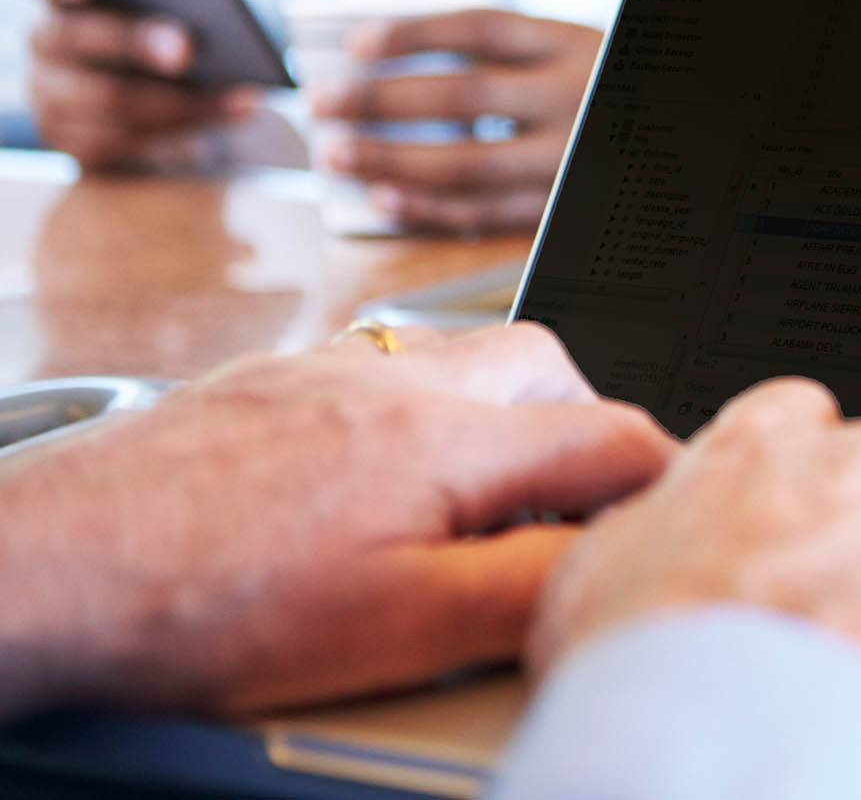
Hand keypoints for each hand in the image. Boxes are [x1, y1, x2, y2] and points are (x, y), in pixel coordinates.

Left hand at [0, 323, 672, 720]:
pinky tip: (368, 483)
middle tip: (571, 510)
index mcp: (447, 439)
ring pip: (454, 356)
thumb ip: (526, 589)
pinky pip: (369, 369)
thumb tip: (612, 562)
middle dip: (580, 428)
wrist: (41, 570)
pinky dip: (405, 415)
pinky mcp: (256, 383)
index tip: (670, 523)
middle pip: (543, 363)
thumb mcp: (395, 632)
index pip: (613, 433)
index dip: (663, 482)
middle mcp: (392, 380)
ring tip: (474, 504)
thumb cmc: (197, 611)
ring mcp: (319, 371)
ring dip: (493, 416)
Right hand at [16, 0, 258, 169]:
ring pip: (105, 98)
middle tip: (186, 49)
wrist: (172, 91)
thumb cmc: (179, 22)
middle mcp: (45, 38)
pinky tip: (236, 113)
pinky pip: (121, 139)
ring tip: (241, 94)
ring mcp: (48, 90)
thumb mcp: (182, 0)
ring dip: (178, 100)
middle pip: (73, 36)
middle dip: (133, 42)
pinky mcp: (69, 137)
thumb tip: (219, 10)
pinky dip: (185, 126)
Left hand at [309, 10, 602, 233]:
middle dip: (384, 101)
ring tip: (337, 155)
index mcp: (572, 44)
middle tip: (324, 103)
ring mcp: (570, 158)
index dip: (415, 33)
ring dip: (393, 161)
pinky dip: (429, 208)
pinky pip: (485, 213)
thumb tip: (384, 64)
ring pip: (469, 164)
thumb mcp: (563, 51)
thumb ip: (496, 53)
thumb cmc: (591, 87)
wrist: (670, 134)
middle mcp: (574, 98)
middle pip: (466, 97)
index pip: (483, 28)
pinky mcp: (560, 207)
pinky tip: (384, 199)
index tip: (356, 44)